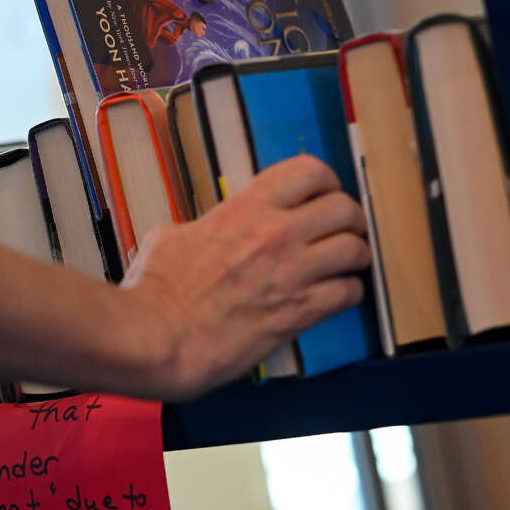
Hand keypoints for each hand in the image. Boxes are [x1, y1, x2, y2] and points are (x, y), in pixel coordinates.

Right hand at [120, 154, 370, 397]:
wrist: (157, 338)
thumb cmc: (154, 291)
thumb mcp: (169, 237)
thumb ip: (199, 228)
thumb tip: (198, 234)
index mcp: (244, 209)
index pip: (308, 172)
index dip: (324, 181)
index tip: (320, 195)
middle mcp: (276, 234)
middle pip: (344, 208)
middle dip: (349, 219)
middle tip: (341, 231)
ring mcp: (291, 274)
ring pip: (355, 249)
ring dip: (354, 257)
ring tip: (344, 266)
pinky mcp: (298, 313)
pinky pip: (348, 293)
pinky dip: (347, 293)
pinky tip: (333, 296)